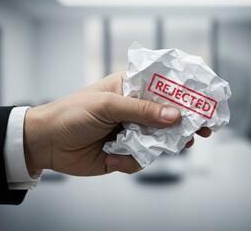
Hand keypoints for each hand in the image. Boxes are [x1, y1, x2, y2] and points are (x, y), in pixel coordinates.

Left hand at [23, 72, 211, 175]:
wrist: (45, 143)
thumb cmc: (72, 113)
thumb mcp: (107, 105)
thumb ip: (142, 111)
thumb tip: (175, 115)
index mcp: (129, 88)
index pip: (163, 88)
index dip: (185, 96)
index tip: (205, 103)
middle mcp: (133, 110)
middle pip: (167, 116)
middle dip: (185, 124)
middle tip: (204, 130)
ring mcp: (130, 132)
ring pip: (159, 140)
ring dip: (164, 145)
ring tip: (176, 146)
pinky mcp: (124, 153)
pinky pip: (141, 159)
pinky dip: (130, 161)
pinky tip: (112, 158)